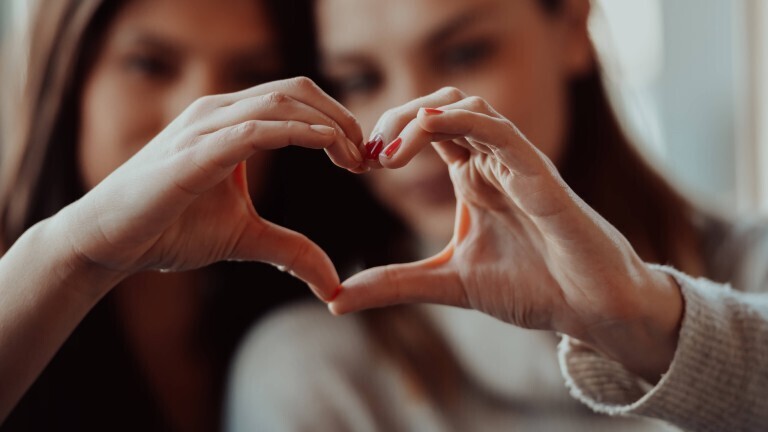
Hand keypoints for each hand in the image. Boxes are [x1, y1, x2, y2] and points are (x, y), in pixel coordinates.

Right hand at [60, 77, 362, 298]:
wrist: (110, 243)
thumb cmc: (169, 230)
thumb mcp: (244, 238)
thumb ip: (290, 251)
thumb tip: (331, 282)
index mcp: (230, 122)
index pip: (296, 100)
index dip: (336, 123)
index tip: (361, 160)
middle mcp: (219, 112)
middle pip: (296, 90)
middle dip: (341, 118)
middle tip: (366, 157)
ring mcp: (205, 126)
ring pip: (281, 101)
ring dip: (328, 124)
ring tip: (354, 159)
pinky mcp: (196, 151)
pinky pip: (256, 128)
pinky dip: (298, 132)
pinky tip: (326, 148)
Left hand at [334, 88, 682, 378]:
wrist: (589, 309)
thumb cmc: (532, 288)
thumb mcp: (447, 283)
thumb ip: (394, 284)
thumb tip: (335, 299)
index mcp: (473, 178)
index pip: (424, 132)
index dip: (386, 137)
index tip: (356, 164)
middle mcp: (492, 162)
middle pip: (438, 106)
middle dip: (395, 118)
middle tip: (365, 153)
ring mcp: (515, 162)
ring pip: (465, 105)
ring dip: (418, 115)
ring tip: (386, 152)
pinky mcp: (538, 171)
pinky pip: (498, 128)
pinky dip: (458, 119)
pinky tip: (423, 131)